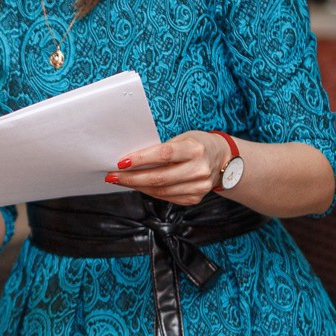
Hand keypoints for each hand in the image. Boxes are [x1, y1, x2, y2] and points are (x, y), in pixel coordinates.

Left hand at [104, 130, 237, 205]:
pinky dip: (149, 192)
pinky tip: (139, 186)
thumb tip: (131, 159)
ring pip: (160, 191)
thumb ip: (162, 148)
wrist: (223, 159)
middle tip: (112, 176)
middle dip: (131, 178)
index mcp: (195, 149)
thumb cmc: (196, 144)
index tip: (121, 162)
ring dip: (137, 186)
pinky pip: (166, 198)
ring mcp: (199, 187)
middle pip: (159, 178)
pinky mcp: (195, 198)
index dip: (140, 159)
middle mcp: (199, 169)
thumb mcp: (183, 137)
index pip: (164, 154)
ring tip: (121, 181)